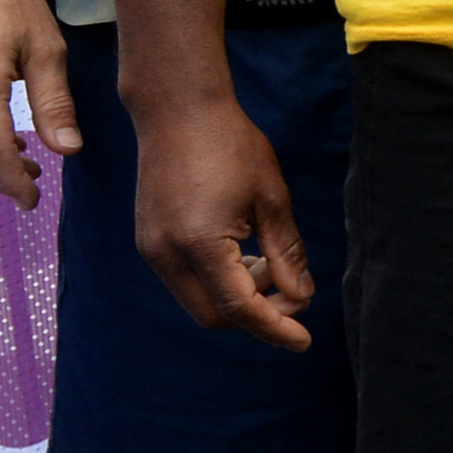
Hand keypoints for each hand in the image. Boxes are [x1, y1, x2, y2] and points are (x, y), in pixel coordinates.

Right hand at [127, 79, 310, 348]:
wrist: (178, 110)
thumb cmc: (231, 145)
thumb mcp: (272, 199)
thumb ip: (287, 253)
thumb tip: (301, 296)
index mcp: (198, 245)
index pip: (240, 308)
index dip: (275, 329)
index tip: (304, 342)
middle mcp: (165, 254)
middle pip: (214, 316)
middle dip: (257, 315)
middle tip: (294, 292)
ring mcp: (151, 248)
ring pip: (198, 301)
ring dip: (238, 297)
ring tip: (271, 263)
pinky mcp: (148, 240)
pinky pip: (186, 281)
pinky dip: (219, 281)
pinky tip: (246, 255)